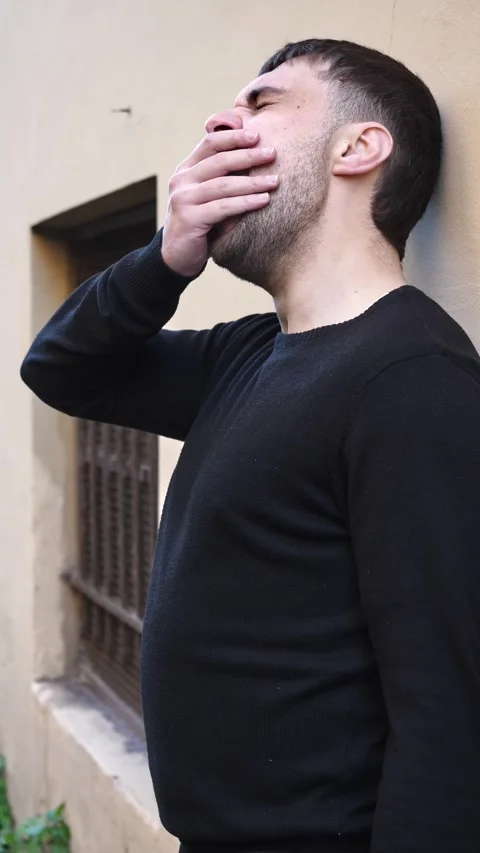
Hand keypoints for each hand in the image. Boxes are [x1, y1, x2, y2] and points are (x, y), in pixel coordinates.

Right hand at [161, 129, 278, 277]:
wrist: (178, 257)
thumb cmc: (201, 224)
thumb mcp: (210, 196)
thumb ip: (224, 178)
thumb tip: (258, 158)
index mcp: (186, 169)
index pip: (210, 143)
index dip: (234, 137)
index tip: (257, 135)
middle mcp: (182, 180)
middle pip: (219, 160)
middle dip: (248, 155)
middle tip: (272, 153)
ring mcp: (183, 198)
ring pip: (223, 184)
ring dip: (252, 182)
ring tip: (275, 181)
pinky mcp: (189, 218)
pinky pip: (222, 207)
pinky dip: (246, 203)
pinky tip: (264, 200)